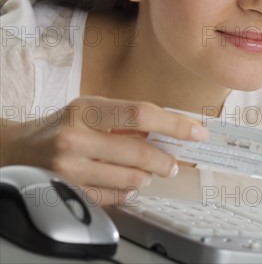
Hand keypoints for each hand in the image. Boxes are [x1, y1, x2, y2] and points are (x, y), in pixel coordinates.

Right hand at [6, 96, 207, 204]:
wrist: (17, 149)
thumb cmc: (64, 126)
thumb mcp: (91, 110)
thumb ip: (127, 119)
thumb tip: (172, 131)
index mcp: (86, 110)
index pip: (141, 114)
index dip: (175, 125)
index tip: (198, 132)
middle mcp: (75, 138)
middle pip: (139, 152)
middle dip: (164, 160)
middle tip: (172, 163)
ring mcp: (68, 168)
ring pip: (130, 179)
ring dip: (146, 176)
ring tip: (144, 171)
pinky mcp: (68, 192)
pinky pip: (115, 196)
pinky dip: (128, 190)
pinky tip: (124, 182)